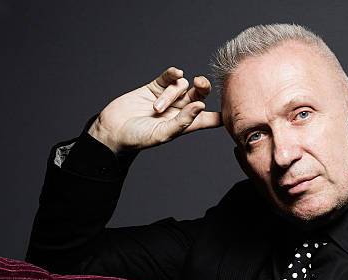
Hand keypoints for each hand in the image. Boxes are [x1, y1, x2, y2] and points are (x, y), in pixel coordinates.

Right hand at [88, 67, 221, 152]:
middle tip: (200, 83)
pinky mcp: (154, 87)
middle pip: (200, 94)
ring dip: (170, 93)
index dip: (222, 113)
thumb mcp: (163, 134)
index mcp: (187, 124)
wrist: (113, 130)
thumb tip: (201, 105)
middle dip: (203, 87)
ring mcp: (168, 97)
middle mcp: (180, 109)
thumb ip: (183, 121)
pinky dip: (172, 74)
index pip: (211, 118)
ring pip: (181, 86)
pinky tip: (175, 72)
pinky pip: (168, 77)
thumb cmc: (139, 138)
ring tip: (156, 108)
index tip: (234, 107)